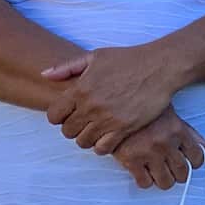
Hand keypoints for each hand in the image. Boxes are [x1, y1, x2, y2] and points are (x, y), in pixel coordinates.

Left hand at [43, 45, 175, 154]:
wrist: (159, 66)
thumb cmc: (128, 59)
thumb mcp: (96, 56)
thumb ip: (68, 67)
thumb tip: (44, 74)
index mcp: (81, 88)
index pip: (54, 115)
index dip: (59, 116)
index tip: (69, 112)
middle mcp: (91, 106)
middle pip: (67, 131)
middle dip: (73, 127)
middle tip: (84, 120)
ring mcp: (107, 119)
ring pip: (83, 142)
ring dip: (87, 137)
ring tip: (96, 128)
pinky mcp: (124, 128)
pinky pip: (102, 148)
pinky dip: (101, 145)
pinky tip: (107, 135)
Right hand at [112, 105, 204, 190]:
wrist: (117, 103)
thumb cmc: (144, 106)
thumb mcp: (171, 114)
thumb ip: (190, 132)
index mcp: (177, 130)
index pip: (197, 157)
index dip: (194, 162)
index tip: (190, 162)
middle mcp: (165, 142)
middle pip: (183, 173)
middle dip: (179, 173)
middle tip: (173, 168)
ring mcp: (149, 152)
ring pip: (166, 182)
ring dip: (164, 179)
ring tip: (159, 170)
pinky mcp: (131, 160)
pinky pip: (145, 183)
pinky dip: (145, 180)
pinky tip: (144, 170)